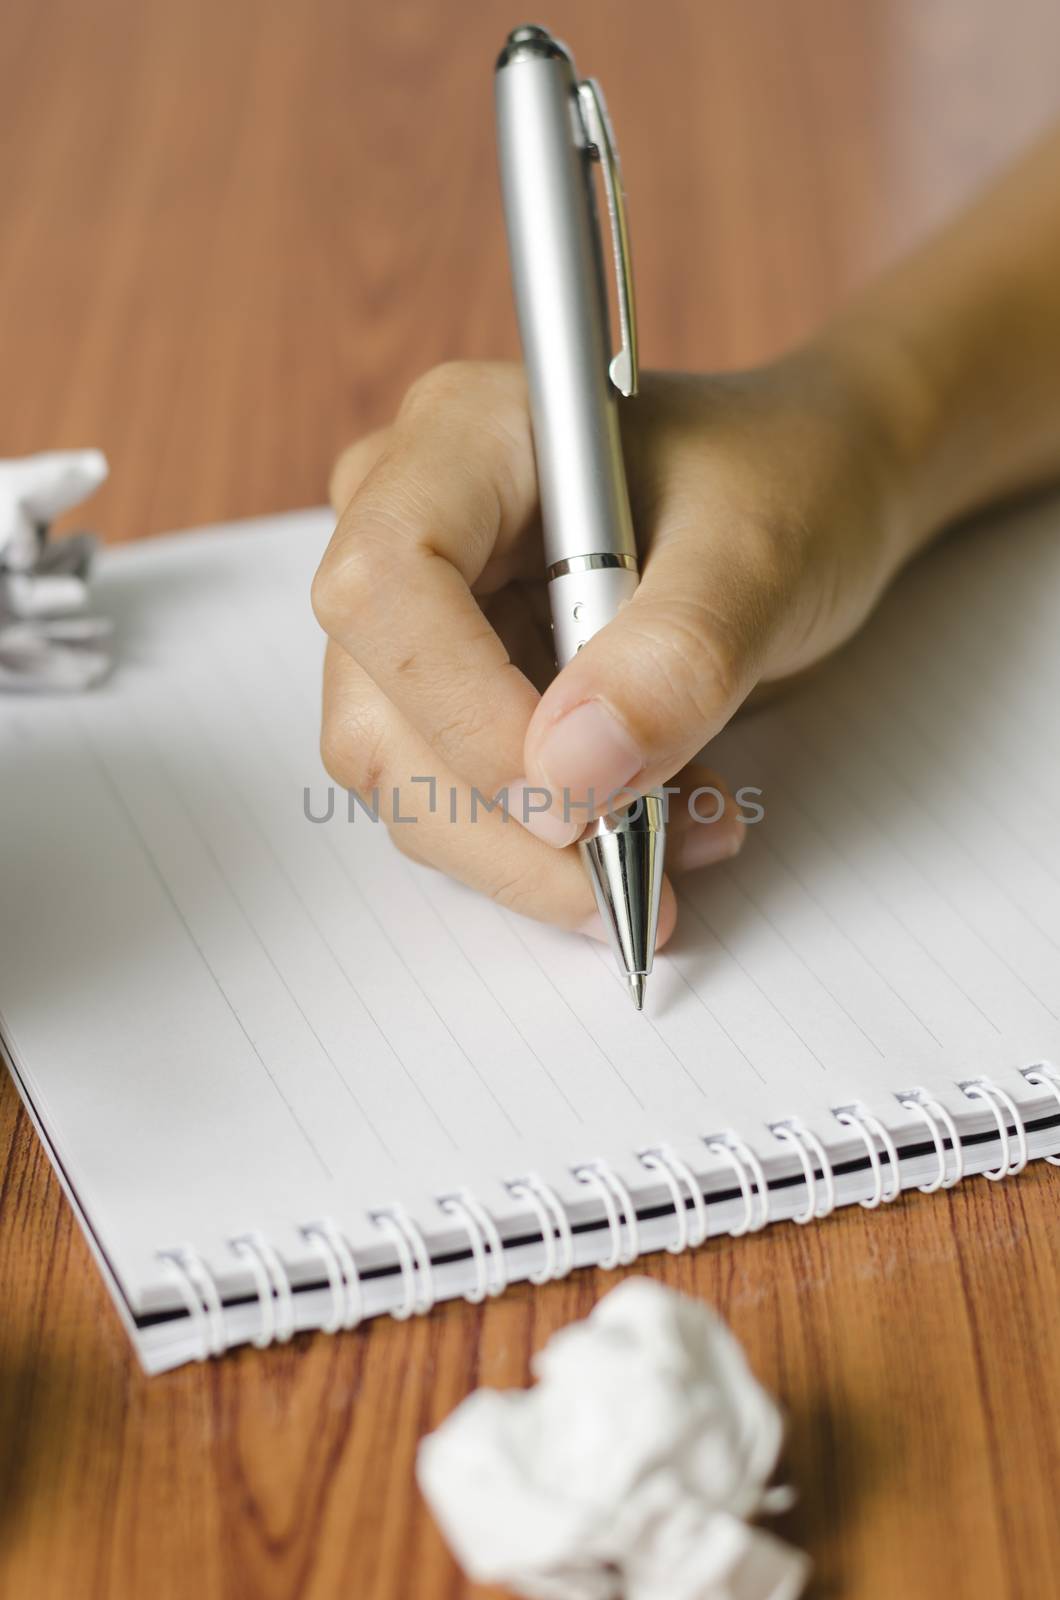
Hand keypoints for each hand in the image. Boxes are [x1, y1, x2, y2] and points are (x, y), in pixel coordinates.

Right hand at [312, 347, 905, 940]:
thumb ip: (674, 658)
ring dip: (535, 851)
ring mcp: (423, 615)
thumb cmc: (788, 481)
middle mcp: (412, 522)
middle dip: (500, 822)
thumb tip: (569, 774)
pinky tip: (660, 828)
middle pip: (378, 710)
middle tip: (633, 878)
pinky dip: (555, 846)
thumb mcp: (761, 556)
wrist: (816, 496)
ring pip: (409, 778)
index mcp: (464, 437)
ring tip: (681, 839)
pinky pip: (463, 800)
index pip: (386, 584)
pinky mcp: (455, 689)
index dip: (461, 709)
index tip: (573, 795)